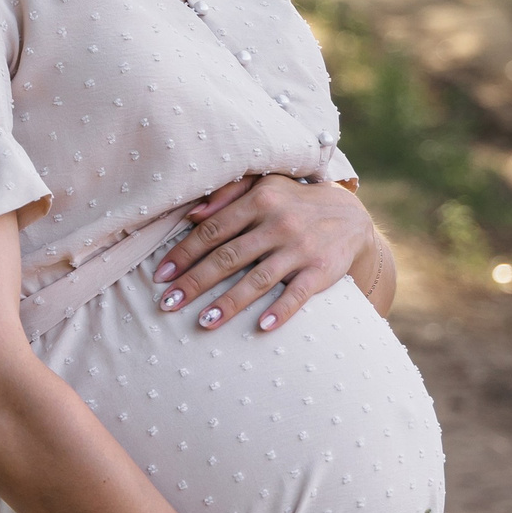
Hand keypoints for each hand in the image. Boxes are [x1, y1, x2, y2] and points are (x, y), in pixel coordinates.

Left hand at [152, 173, 378, 333]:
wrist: (350, 216)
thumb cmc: (293, 202)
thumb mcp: (264, 185)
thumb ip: (227, 194)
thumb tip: (191, 214)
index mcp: (259, 200)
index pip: (213, 230)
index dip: (184, 253)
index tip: (161, 275)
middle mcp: (278, 223)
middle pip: (228, 257)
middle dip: (195, 282)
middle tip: (167, 304)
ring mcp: (300, 248)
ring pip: (258, 279)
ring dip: (229, 303)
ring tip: (203, 322)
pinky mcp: (321, 270)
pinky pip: (298, 294)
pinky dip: (280, 311)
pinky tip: (261, 327)